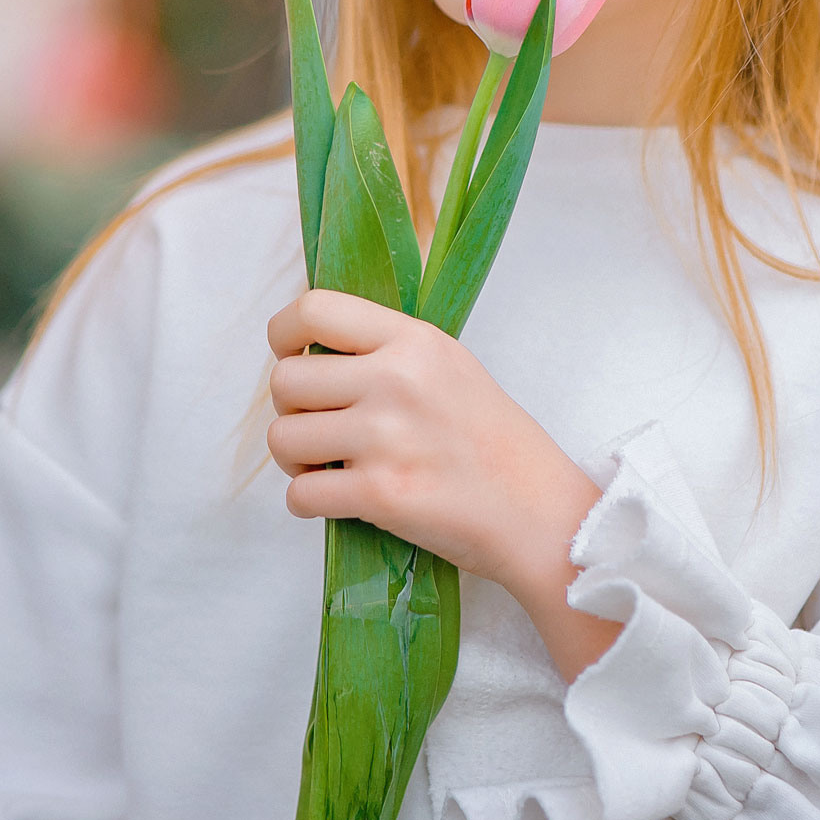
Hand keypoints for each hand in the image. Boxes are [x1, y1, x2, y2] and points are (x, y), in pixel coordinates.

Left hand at [265, 289, 622, 679]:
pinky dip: (309, 503)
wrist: (537, 510)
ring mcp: (386, 438)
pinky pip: (299, 495)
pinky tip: (341, 500)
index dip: (284, 337)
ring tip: (330, 466)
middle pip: (285, 381)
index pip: (312, 309)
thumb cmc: (493, 441)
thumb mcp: (450, 364)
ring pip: (283, 439)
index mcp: (413, 341)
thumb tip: (311, 349)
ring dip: (297, 461)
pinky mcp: (380, 494)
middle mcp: (396, 380)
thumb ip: (387, 349)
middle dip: (292, 410)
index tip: (296, 360)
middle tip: (321, 429)